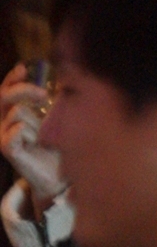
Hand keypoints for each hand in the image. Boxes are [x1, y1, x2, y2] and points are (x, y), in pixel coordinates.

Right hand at [0, 65, 67, 205]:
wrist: (57, 177)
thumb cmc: (56, 147)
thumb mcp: (54, 120)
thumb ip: (50, 103)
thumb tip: (60, 82)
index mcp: (12, 112)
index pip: (6, 88)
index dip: (12, 77)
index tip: (24, 69)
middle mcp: (3, 121)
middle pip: (5, 95)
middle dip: (25, 90)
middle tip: (44, 94)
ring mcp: (3, 135)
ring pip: (18, 112)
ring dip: (37, 122)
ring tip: (43, 138)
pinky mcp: (7, 148)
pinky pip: (17, 130)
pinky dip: (30, 133)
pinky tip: (37, 144)